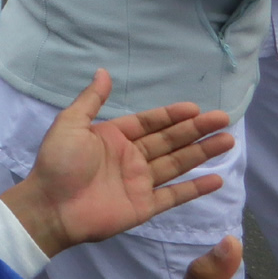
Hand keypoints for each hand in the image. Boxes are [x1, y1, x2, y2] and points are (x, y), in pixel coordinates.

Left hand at [0, 71, 233, 254]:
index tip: (196, 108)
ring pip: (177, 164)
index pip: (149, 123)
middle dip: (196, 130)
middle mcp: (130, 158)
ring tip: (227, 141)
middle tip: (223, 119)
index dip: (172, 115)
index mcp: (113, 138)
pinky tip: (216, 179)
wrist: (50, 206)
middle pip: (170, 141)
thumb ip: (90, 100)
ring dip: (202, 153)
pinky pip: (175, 195)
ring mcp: (139, 182)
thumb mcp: (70, 124)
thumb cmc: (57, 163)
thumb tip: (103, 72)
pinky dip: (195, 188)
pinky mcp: (144, 206)